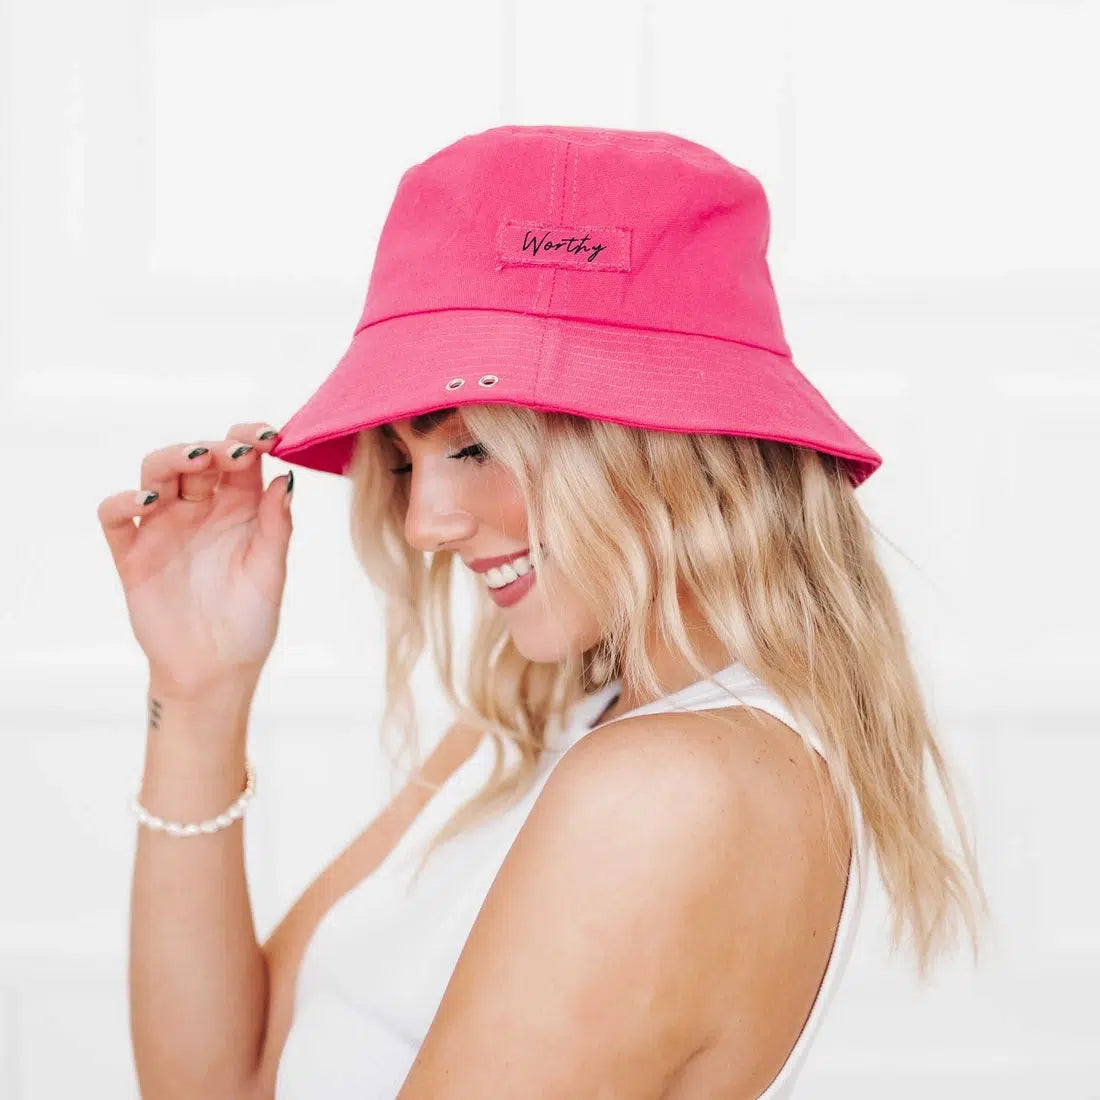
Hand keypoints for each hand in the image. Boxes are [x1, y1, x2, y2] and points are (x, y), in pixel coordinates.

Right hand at [97, 422, 293, 698]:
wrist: (214, 671)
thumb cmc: (250, 622)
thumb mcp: (270, 572)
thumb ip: (276, 526)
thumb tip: (286, 478)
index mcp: (239, 509)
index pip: (240, 460)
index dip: (248, 440)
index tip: (266, 435)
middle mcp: (200, 510)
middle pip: (196, 459)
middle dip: (213, 447)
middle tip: (232, 451)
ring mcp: (163, 527)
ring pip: (155, 474)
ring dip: (172, 459)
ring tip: (194, 461)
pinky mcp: (132, 553)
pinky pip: (116, 516)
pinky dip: (123, 499)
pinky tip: (146, 499)